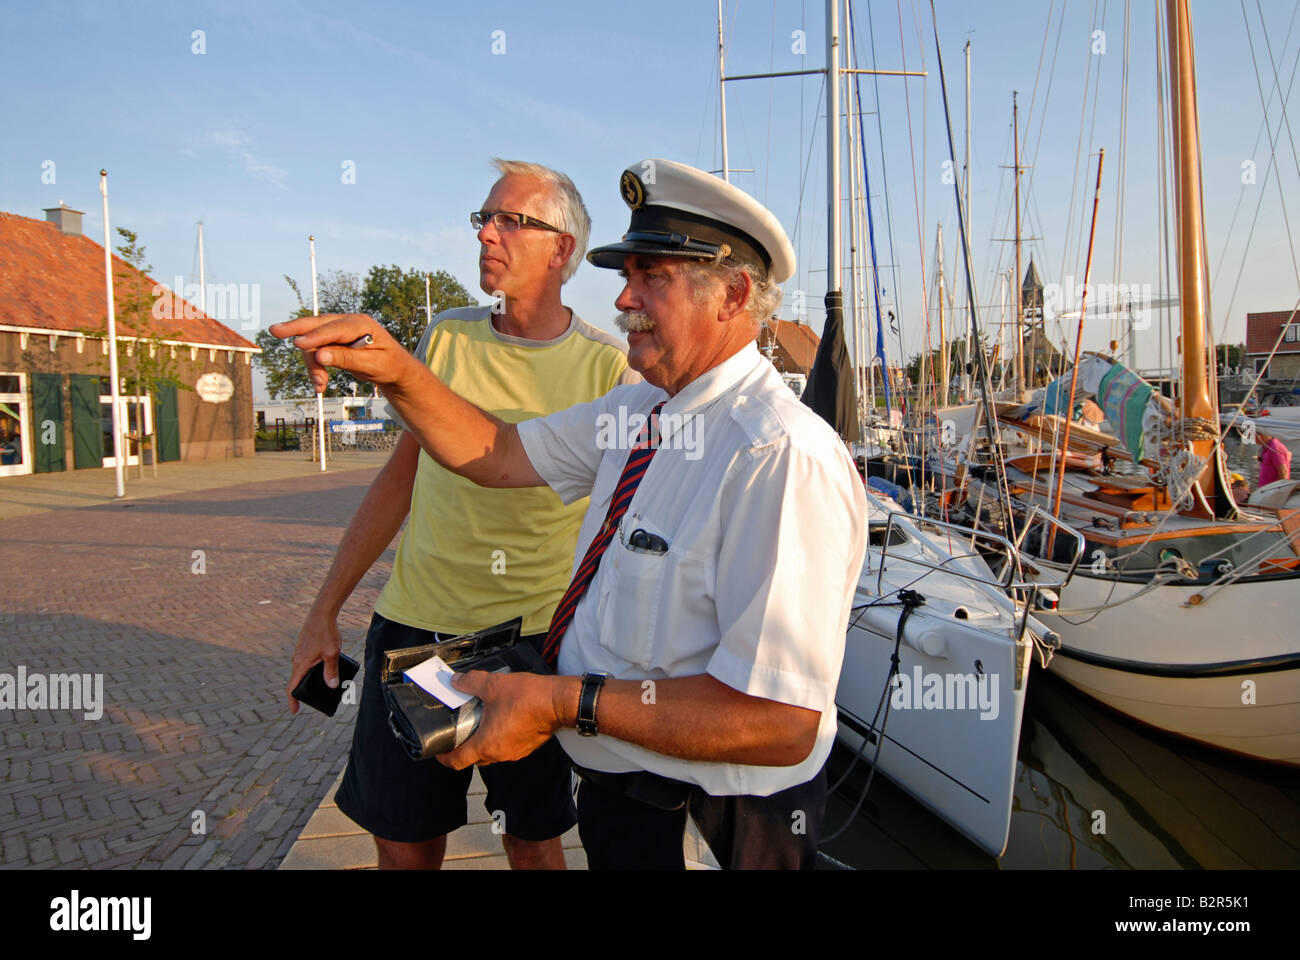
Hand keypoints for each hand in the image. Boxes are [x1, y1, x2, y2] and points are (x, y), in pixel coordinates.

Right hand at [267, 314, 419, 392]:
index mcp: (361, 324)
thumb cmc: (389, 365)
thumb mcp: (372, 365)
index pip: (334, 328)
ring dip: (312, 364)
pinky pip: (317, 351)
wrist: (396, 370)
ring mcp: (340, 332)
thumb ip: (346, 359)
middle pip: (317, 325)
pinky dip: (315, 367)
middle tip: (274, 331)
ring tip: (320, 385)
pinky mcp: (335, 342)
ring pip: (314, 342)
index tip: (299, 344)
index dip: (315, 336)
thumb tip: (320, 354)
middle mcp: (348, 323)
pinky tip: (320, 383)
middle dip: (296, 330)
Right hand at [285, 606, 342, 713]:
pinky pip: (306, 662)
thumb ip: (331, 670)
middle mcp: (297, 659)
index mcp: (300, 663)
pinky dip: (312, 668)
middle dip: (304, 690)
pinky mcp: (304, 647)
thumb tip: (331, 686)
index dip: (292, 700)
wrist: (322, 613)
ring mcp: (299, 652)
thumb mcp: (332, 653)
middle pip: (297, 680)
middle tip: (316, 698)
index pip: (292, 687)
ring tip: (323, 682)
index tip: (294, 711)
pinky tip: (324, 666)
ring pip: (302, 670)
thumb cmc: (326, 632)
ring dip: (309, 678)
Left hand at [437, 671, 562, 769]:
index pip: (457, 761)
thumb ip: (470, 683)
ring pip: (491, 753)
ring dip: (483, 742)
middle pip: (473, 759)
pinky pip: (506, 748)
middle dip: (463, 748)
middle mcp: (499, 754)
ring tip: (481, 721)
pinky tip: (501, 720)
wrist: (559, 702)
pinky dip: (498, 739)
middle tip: (459, 730)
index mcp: (486, 744)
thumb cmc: (528, 697)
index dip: (444, 758)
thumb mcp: (493, 684)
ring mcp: (515, 752)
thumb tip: (456, 681)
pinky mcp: (527, 747)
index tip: (439, 750)